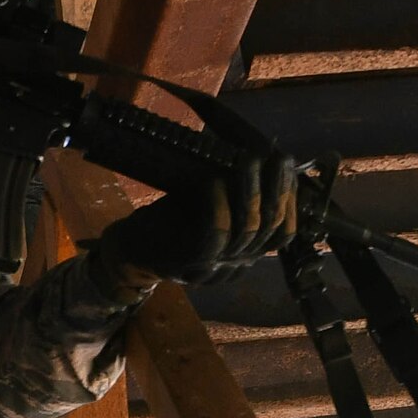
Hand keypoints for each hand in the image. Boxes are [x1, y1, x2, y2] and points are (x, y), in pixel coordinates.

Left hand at [92, 149, 297, 292]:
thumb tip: (260, 149)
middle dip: (278, 189)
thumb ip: (235, 192)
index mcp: (245, 256)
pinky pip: (215, 233)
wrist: (128, 250)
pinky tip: (216, 180)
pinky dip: (219, 204)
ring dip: (250, 190)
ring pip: (247, 229)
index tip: (288, 166)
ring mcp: (215, 268)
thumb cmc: (169, 221)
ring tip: (250, 159)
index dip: (290, 199)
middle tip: (277, 155)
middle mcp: (235, 267)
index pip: (284, 233)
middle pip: (271, 229)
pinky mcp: (190, 261)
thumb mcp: (209, 206)